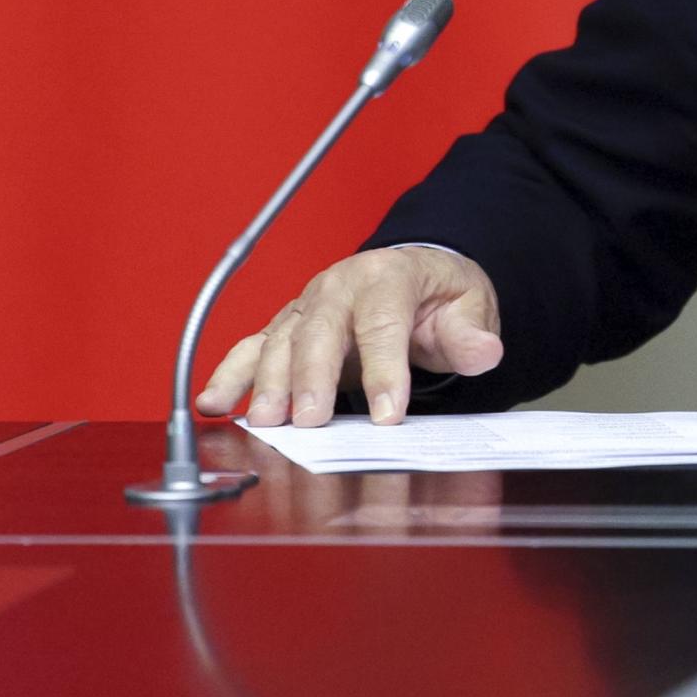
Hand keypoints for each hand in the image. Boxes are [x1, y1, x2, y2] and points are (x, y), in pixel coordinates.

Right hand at [195, 246, 502, 427]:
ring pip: (282, 340)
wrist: (415, 274)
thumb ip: (472, 333)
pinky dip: (230, 374)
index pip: (383, 322)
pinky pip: (252, 347)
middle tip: (310, 422)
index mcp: (389, 276)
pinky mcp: (287, 327)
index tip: (388, 413)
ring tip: (265, 422)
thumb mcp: (470, 306)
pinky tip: (213, 403)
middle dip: (313, 376)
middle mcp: (340, 286)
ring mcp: (308, 306)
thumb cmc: (439, 296)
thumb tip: (483, 351)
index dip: (385, 369)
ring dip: (269, 382)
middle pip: (321, 330)